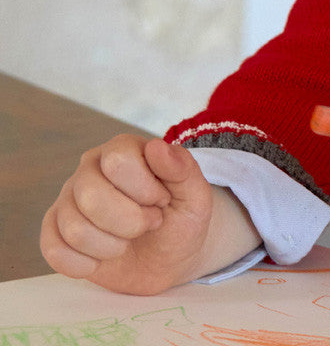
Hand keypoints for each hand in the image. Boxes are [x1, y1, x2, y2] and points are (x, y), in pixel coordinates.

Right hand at [41, 135, 218, 294]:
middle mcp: (90, 168)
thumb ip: (182, 168)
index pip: (118, 161)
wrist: (168, 257)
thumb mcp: (196, 194)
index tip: (163, 201)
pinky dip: (84, 264)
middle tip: (150, 223)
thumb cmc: (182, 219)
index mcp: (124, 148)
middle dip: (129, 222)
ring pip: (74, 228)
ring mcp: (68, 199)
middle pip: (91, 196)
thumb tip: (156, 147)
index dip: (145, 190)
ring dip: (111, 246)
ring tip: (128, 240)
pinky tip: (104, 258)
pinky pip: (53, 251)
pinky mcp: (55, 231)